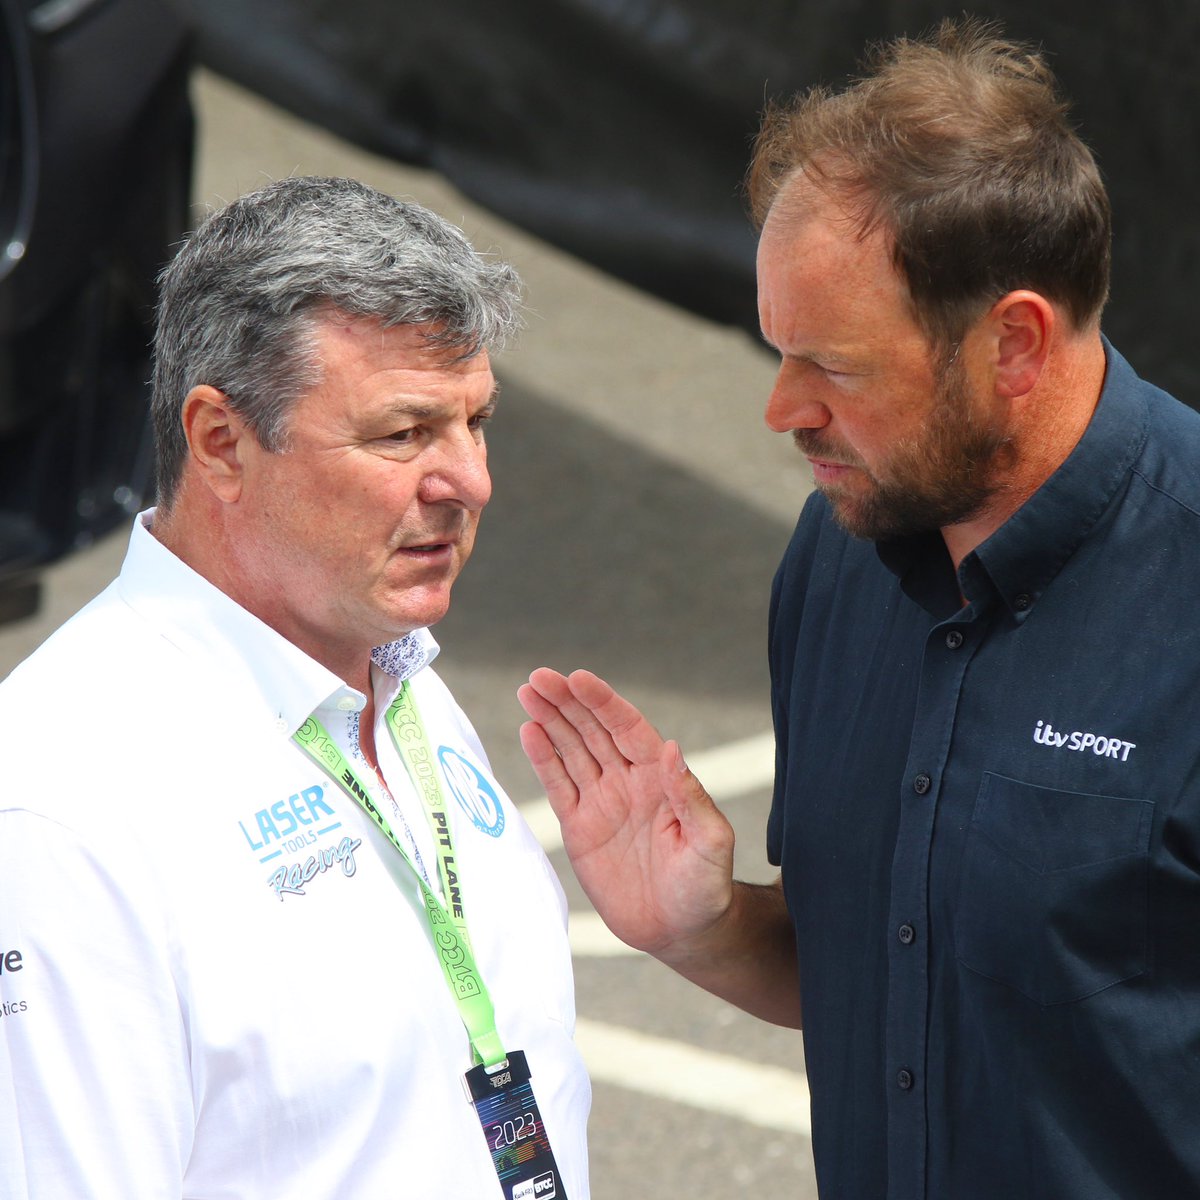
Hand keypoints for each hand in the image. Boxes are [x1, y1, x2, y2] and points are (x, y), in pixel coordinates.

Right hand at [517, 668, 734, 955]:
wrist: (681, 931)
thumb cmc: (705, 886)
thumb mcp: (710, 842)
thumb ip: (691, 797)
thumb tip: (673, 749)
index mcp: (660, 777)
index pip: (627, 728)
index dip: (602, 702)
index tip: (578, 679)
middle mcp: (629, 781)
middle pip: (592, 730)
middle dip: (567, 702)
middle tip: (538, 677)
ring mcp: (602, 801)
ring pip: (571, 750)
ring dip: (550, 720)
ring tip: (527, 692)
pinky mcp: (580, 827)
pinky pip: (559, 785)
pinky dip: (543, 758)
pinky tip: (529, 730)